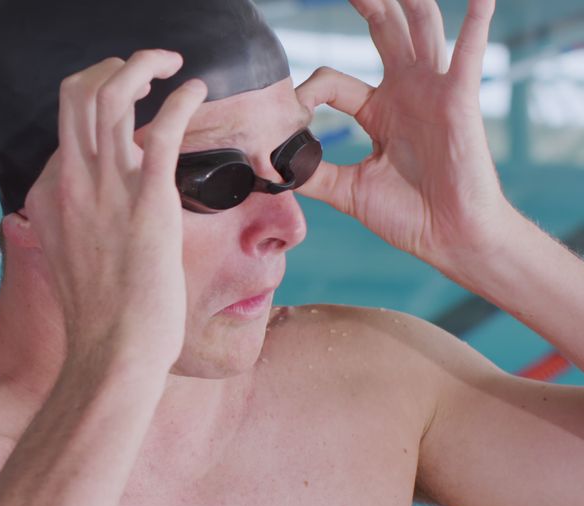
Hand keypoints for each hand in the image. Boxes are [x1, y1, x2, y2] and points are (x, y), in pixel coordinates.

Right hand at [23, 49, 207, 367]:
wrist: (112, 353)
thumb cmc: (100, 317)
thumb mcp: (67, 260)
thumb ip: (67, 225)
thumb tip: (70, 215)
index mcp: (47, 195)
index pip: (64, 127)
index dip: (94, 105)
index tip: (126, 105)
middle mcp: (68, 181)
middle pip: (75, 92)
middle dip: (110, 66)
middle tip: (143, 70)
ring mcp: (105, 188)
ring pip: (109, 92)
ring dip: (142, 65)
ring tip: (167, 65)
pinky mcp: (147, 199)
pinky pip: (163, 126)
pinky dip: (182, 98)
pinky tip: (196, 91)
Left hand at [295, 0, 510, 267]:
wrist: (450, 238)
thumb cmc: (410, 214)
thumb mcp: (348, 191)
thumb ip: (314, 175)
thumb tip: (274, 169)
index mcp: (378, 110)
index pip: (332, 82)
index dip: (307, 93)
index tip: (292, 114)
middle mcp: (407, 91)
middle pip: (383, 32)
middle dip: (366, 4)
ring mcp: (434, 92)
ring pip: (421, 29)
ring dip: (408, 1)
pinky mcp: (460, 101)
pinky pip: (469, 56)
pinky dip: (476, 24)